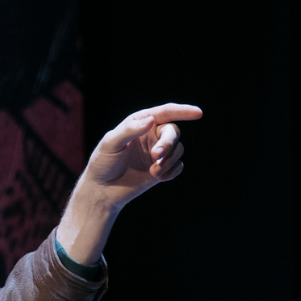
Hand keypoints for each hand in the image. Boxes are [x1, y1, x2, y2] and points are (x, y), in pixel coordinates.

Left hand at [81, 103, 201, 205]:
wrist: (103, 189)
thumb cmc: (103, 162)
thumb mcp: (111, 143)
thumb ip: (130, 130)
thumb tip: (151, 120)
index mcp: (140, 122)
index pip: (165, 112)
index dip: (183, 111)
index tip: (198, 113)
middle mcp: (152, 135)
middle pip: (173, 131)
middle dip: (168, 143)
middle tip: (156, 155)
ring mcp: (158, 152)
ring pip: (178, 149)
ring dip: (169, 161)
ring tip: (154, 171)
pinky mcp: (162, 169)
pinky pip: (178, 166)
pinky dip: (171, 171)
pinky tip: (158, 177)